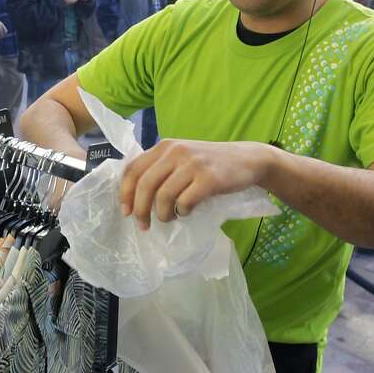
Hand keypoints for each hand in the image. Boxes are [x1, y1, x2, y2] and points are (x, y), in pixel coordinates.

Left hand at [119, 139, 274, 230]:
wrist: (248, 160)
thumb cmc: (210, 163)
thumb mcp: (182, 158)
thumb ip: (160, 169)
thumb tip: (134, 197)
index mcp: (164, 146)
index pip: (133, 169)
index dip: (125, 193)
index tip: (126, 211)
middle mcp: (176, 151)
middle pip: (145, 185)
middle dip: (140, 210)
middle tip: (143, 226)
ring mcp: (193, 164)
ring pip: (164, 196)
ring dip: (163, 214)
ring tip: (169, 219)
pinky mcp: (209, 178)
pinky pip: (185, 202)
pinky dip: (183, 212)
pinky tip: (187, 212)